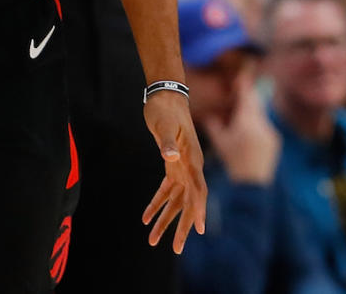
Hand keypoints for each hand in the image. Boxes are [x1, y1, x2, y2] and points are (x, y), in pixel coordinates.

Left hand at [142, 89, 207, 253]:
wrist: (164, 96)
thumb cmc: (165, 110)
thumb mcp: (164, 125)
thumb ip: (167, 142)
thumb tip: (170, 157)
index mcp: (192, 160)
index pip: (199, 190)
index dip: (199, 210)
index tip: (198, 229)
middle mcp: (190, 167)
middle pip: (189, 202)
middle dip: (182, 226)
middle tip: (175, 250)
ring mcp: (181, 167)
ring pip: (176, 200)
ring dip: (166, 220)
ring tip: (152, 240)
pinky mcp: (171, 165)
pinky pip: (165, 190)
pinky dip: (157, 203)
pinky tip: (146, 217)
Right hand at [202, 78, 279, 184]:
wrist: (253, 183)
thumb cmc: (233, 160)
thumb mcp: (220, 142)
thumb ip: (214, 125)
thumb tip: (209, 114)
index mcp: (247, 121)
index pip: (247, 96)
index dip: (244, 84)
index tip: (242, 74)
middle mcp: (262, 123)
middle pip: (255, 103)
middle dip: (248, 96)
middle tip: (239, 90)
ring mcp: (270, 131)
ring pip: (260, 114)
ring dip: (251, 111)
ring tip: (240, 114)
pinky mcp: (275, 140)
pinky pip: (264, 125)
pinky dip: (256, 123)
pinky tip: (248, 131)